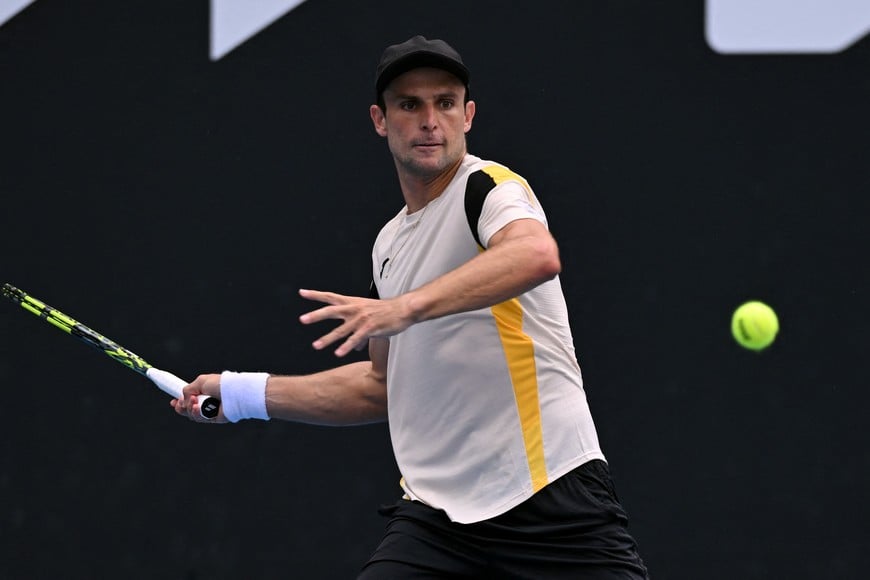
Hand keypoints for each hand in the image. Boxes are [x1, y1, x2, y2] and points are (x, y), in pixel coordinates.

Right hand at [171, 373, 226, 422]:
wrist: (233, 392)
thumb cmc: (219, 384)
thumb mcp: (200, 382)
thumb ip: (188, 390)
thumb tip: (182, 400)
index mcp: (203, 391)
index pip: (189, 398)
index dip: (180, 401)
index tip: (173, 402)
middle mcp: (206, 401)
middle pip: (188, 409)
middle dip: (181, 407)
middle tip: (178, 404)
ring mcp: (209, 410)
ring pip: (192, 414)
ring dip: (190, 408)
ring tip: (194, 402)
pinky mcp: (213, 418)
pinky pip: (200, 419)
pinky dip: (196, 414)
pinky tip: (197, 408)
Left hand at [298, 288, 413, 355]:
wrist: (403, 309)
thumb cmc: (386, 312)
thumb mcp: (369, 318)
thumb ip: (358, 332)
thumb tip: (355, 347)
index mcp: (352, 302)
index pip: (331, 296)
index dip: (316, 295)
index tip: (302, 293)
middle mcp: (354, 309)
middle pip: (332, 311)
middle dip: (316, 315)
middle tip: (303, 319)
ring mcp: (362, 319)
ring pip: (341, 329)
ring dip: (327, 338)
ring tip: (316, 345)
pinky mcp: (370, 328)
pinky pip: (355, 339)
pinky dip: (346, 347)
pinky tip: (338, 353)